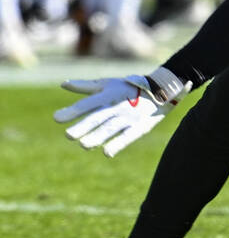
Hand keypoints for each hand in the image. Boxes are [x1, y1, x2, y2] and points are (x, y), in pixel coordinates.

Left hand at [56, 67, 190, 156]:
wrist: (163, 89)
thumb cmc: (129, 87)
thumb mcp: (109, 84)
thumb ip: (86, 87)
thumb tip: (63, 85)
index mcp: (109, 94)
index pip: (89, 104)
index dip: (73, 111)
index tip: (57, 118)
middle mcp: (118, 105)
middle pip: (99, 117)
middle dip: (84, 126)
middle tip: (68, 135)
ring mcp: (130, 117)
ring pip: (112, 128)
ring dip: (98, 136)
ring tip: (84, 145)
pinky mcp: (141, 127)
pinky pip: (128, 136)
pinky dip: (118, 144)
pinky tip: (106, 153)